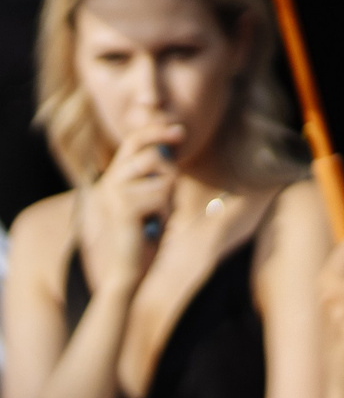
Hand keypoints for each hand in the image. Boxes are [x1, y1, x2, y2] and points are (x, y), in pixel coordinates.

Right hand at [77, 124, 184, 294]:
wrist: (128, 267)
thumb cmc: (146, 234)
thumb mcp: (154, 200)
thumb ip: (158, 177)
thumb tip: (169, 148)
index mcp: (115, 176)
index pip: (134, 142)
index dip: (157, 132)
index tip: (180, 131)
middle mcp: (110, 180)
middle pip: (152, 155)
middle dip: (169, 173)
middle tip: (164, 198)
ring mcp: (114, 192)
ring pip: (162, 178)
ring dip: (167, 200)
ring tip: (155, 216)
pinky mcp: (123, 207)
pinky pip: (160, 196)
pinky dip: (164, 212)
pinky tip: (150, 225)